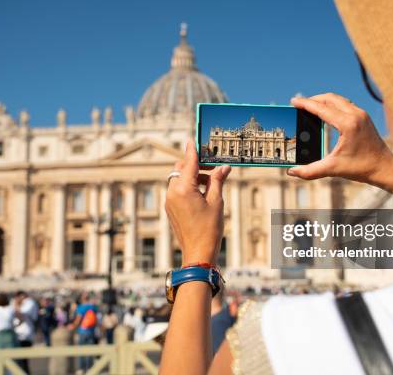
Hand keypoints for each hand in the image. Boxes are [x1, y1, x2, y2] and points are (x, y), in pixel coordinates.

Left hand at [165, 140, 231, 264]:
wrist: (198, 252)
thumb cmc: (209, 229)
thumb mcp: (217, 202)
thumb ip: (218, 181)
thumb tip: (223, 168)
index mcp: (183, 189)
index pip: (188, 163)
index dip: (193, 151)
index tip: (192, 140)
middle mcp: (172, 193)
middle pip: (181, 169)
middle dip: (195, 165)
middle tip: (213, 168)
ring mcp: (169, 201)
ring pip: (179, 179)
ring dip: (193, 176)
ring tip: (211, 184)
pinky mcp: (170, 208)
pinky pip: (177, 190)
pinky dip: (188, 186)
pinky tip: (203, 193)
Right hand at [288, 93, 392, 193]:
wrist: (386, 169)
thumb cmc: (362, 168)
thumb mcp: (333, 169)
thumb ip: (310, 171)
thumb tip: (292, 172)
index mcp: (348, 124)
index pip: (322, 108)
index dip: (305, 104)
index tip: (293, 101)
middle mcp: (356, 115)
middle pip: (329, 98)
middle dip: (313, 99)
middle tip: (300, 104)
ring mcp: (362, 115)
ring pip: (338, 100)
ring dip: (324, 101)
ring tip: (311, 107)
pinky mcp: (365, 118)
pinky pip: (345, 105)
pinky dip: (333, 105)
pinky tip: (327, 113)